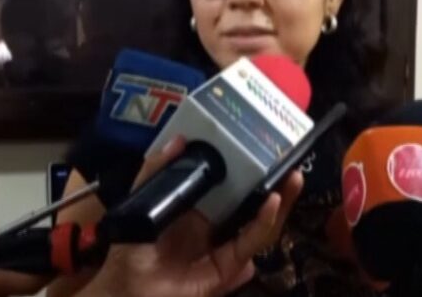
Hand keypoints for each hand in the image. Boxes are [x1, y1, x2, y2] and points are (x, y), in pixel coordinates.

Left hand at [76, 136, 303, 296]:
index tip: (263, 147)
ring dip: (280, 201)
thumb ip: (156, 171)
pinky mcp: (229, 267)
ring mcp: (225, 246)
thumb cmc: (132, 247)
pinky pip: (249, 244)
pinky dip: (262, 223)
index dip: (248, 168)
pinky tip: (271, 203)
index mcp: (198, 207)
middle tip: (290, 160)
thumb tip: (180, 139)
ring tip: (293, 177)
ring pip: (260, 222)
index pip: (230, 184)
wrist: (128, 288)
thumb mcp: (142, 202)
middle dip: (274, 183)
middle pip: (253, 202)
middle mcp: (217, 225)